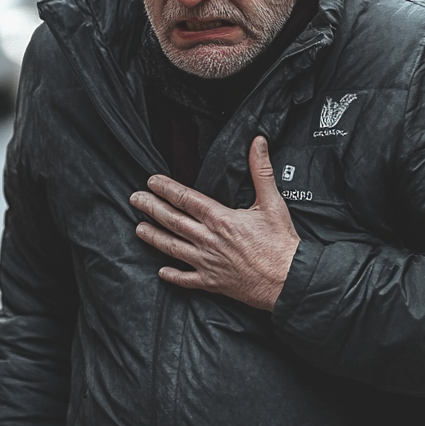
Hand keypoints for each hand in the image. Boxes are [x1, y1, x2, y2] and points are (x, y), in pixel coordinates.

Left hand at [129, 136, 300, 310]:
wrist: (289, 280)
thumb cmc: (281, 243)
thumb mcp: (273, 202)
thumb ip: (261, 170)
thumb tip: (257, 142)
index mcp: (221, 219)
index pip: (186, 199)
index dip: (166, 188)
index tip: (152, 181)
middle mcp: (209, 240)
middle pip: (173, 221)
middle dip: (151, 208)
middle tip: (135, 199)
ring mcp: (208, 263)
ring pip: (173, 248)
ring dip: (154, 238)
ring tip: (139, 229)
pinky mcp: (212, 283)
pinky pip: (186, 280)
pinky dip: (172, 276)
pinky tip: (161, 271)